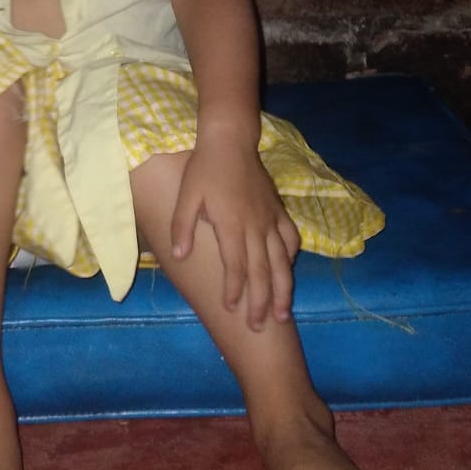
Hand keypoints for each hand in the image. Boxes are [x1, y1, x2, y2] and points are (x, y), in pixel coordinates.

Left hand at [170, 133, 299, 329]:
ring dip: (282, 289)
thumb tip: (179, 255)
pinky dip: (290, 257)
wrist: (230, 142)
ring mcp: (270, 219)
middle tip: (259, 327)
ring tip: (283, 313)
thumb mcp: (187, 196)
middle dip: (261, 302)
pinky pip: (290, 238)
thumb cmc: (204, 169)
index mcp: (232, 225)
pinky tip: (287, 270)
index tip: (230, 309)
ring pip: (281, 261)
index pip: (236, 266)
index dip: (234, 290)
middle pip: (262, 271)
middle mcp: (255, 226)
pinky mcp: (278, 210)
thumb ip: (183, 226)